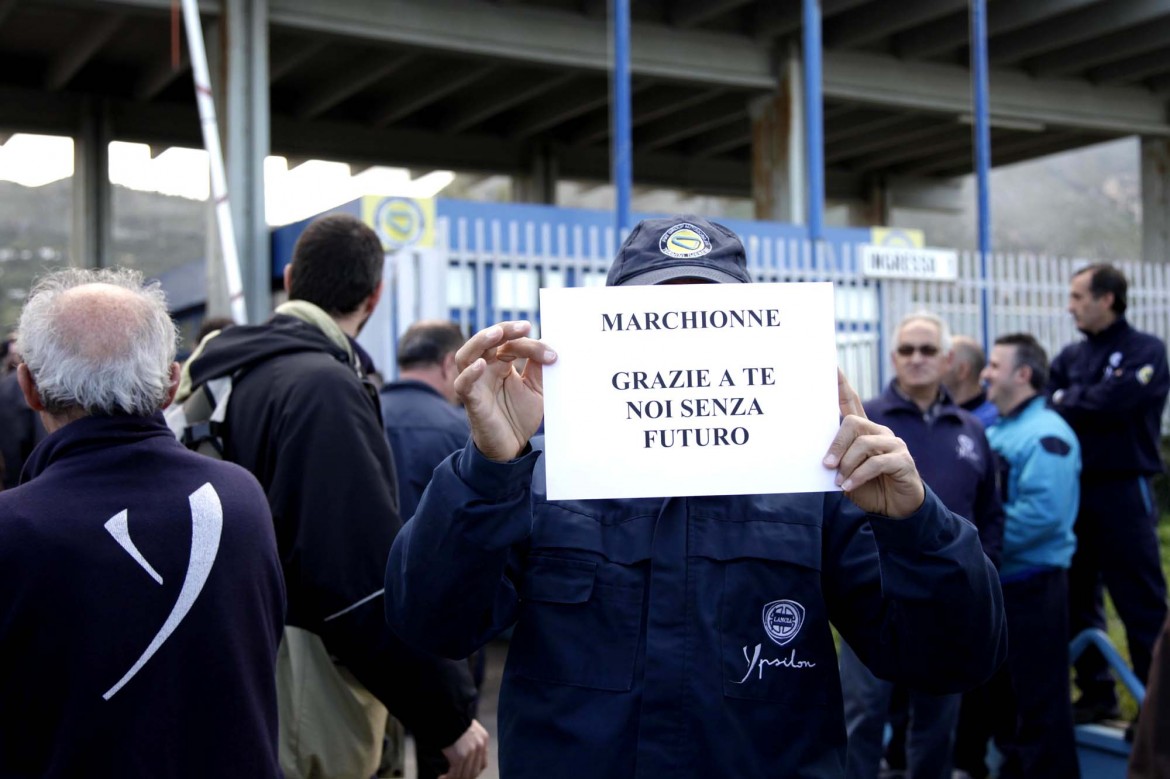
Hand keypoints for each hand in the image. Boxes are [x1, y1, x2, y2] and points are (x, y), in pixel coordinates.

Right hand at [438, 719, 488, 778]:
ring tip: (445, 778)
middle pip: (474, 772)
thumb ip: (470, 739)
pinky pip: (454, 773)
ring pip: (465, 774)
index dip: (473, 771)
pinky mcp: (459, 756)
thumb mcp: (467, 727)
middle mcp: (479, 746)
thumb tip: (463, 752)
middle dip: (464, 777)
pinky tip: (441, 778)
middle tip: (455, 778)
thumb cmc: (452, 718)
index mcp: (483, 738)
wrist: (446, 712)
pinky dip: (448, 778)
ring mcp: (470, 752)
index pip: (482, 764)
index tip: (464, 774)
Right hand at [454, 320, 555, 461]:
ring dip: (480, 341)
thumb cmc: (520, 416)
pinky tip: (481, 364)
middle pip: (486, 341)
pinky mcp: (471, 401)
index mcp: (500, 363)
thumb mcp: (536, 389)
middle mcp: (485, 369)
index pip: (510, 343)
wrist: (512, 447)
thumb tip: (548, 343)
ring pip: (466, 355)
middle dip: (504, 330)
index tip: (552, 355)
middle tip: (523, 326)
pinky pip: (462, 384)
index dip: (530, 345)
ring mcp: (475, 384)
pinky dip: (469, 373)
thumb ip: (539, 368)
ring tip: (497, 333)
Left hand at [823, 369, 924, 517]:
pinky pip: (876, 463)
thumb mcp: (845, 472)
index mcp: (864, 430)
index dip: (841, 384)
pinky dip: (858, 475)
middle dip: (837, 444)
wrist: (895, 508)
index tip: (830, 366)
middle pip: (853, 423)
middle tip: (826, 465)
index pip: (850, 401)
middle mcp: (880, 431)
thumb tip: (819, 455)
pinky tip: (849, 486)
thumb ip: (836, 459)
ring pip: (864, 443)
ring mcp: (893, 444)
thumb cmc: (867, 487)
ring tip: (840, 481)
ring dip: (847, 464)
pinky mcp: (903, 460)